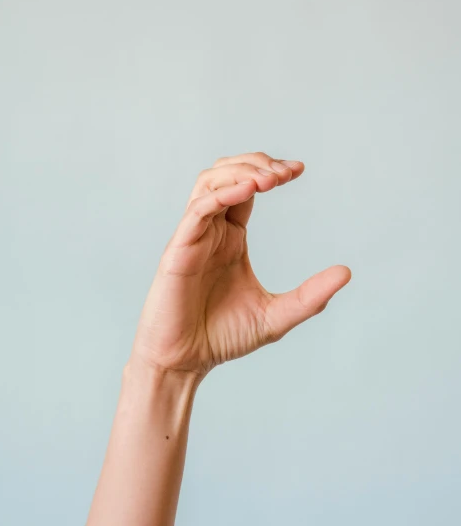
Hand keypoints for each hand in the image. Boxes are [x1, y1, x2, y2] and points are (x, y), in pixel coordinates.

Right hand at [131, 152, 350, 377]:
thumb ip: (311, 296)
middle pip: (227, 173)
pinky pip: (197, 211)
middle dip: (257, 163)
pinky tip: (247, 190)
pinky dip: (221, 194)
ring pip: (208, 183)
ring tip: (269, 177)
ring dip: (239, 171)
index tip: (299, 170)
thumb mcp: (277, 316)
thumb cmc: (222, 337)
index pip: (248, 188)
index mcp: (231, 238)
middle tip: (287, 171)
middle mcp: (211, 231)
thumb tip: (347, 272)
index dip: (271, 172)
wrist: (185, 362)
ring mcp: (193, 238)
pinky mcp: (178, 250)